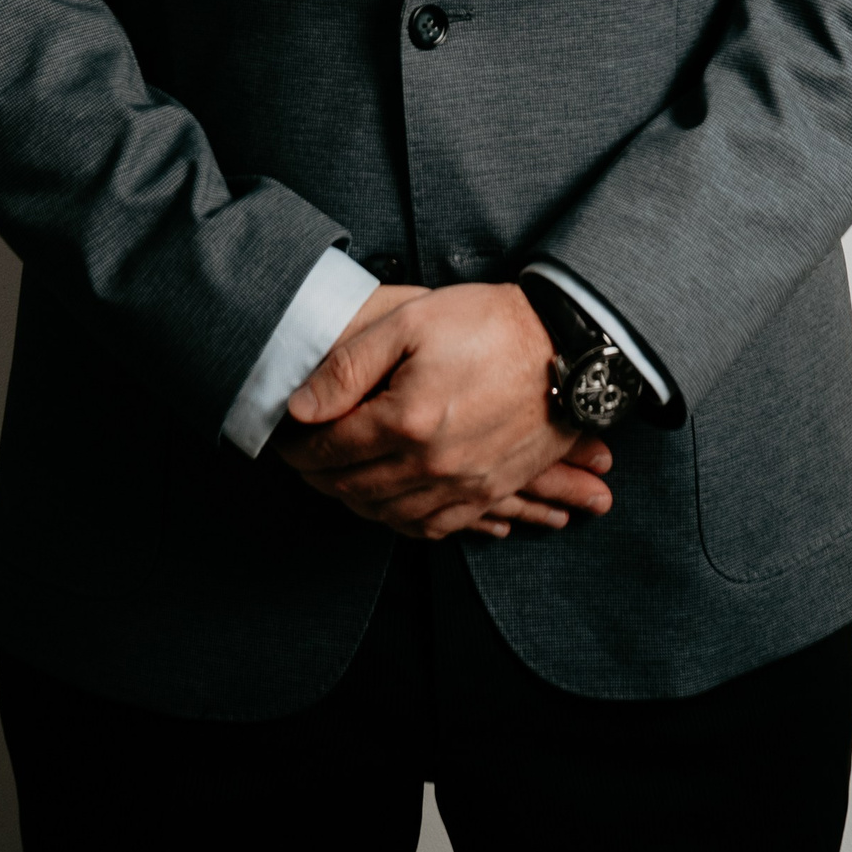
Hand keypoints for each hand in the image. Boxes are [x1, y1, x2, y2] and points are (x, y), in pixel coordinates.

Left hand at [272, 282, 614, 541]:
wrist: (567, 345)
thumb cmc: (488, 325)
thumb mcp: (409, 324)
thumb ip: (348, 367)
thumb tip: (300, 409)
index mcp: (406, 420)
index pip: (330, 449)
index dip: (298, 448)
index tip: (284, 440)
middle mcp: (432, 464)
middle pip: (351, 488)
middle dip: (317, 476)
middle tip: (302, 460)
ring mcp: (464, 485)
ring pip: (387, 514)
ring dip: (352, 501)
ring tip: (335, 480)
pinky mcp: (489, 492)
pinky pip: (432, 528)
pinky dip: (399, 522)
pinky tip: (387, 505)